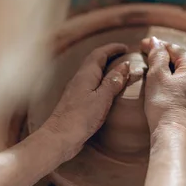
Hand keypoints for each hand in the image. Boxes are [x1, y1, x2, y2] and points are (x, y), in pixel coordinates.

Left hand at [44, 43, 130, 159]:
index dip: (113, 48)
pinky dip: (101, 81)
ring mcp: (76, 90)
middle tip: (124, 56)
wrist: (59, 137)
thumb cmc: (80, 118)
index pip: (99, 54)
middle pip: (94, 61)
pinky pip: (91, 85)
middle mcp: (79, 79)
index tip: (126, 47)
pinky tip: (107, 91)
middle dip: (109, 56)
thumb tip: (125, 65)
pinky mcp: (76, 102)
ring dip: (105, 68)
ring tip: (119, 71)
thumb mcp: (102, 98)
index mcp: (86, 75)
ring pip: (92, 73)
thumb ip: (113, 81)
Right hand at [141, 37, 185, 136]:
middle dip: (163, 56)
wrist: (172, 133)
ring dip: (169, 68)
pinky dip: (175, 80)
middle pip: (180, 59)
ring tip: (153, 67)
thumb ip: (157, 55)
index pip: (174, 49)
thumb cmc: (163, 104)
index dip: (156, 45)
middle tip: (145, 53)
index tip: (141, 45)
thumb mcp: (156, 76)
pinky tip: (164, 82)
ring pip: (184, 72)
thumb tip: (155, 41)